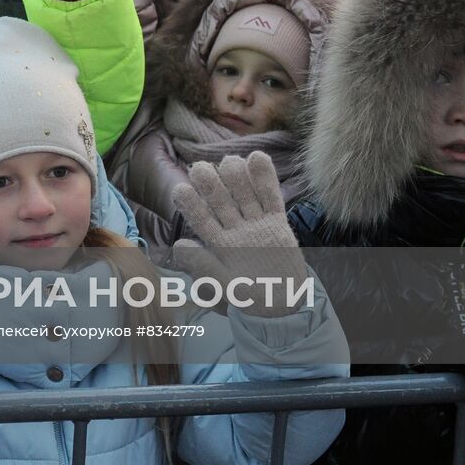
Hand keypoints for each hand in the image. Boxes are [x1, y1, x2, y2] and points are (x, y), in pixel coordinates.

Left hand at [171, 152, 308, 316]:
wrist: (285, 305)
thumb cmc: (252, 300)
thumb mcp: (225, 288)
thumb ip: (204, 267)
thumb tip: (179, 246)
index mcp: (218, 244)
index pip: (201, 220)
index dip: (191, 206)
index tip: (180, 189)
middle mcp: (234, 229)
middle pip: (221, 202)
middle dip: (210, 185)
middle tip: (199, 168)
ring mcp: (255, 224)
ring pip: (244, 195)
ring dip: (236, 177)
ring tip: (229, 161)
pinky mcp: (276, 223)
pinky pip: (270, 198)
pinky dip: (266, 180)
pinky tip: (258, 158)